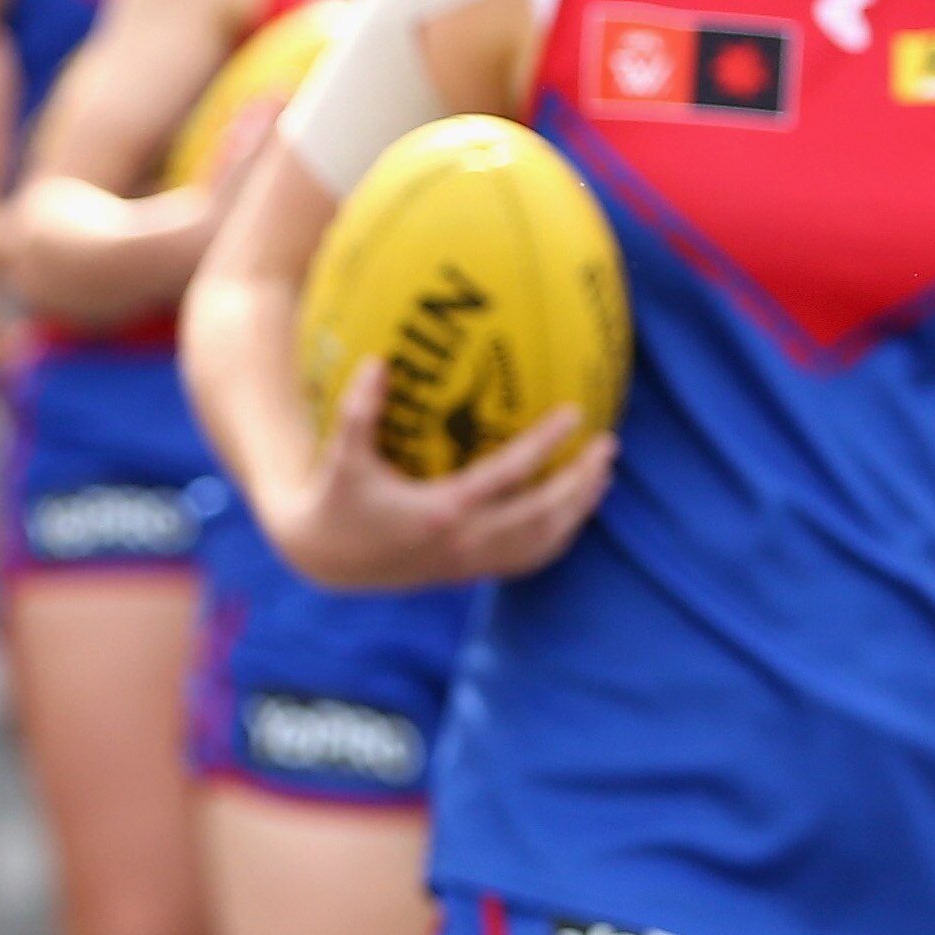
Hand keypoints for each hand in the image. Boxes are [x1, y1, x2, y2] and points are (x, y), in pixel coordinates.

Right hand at [264, 370, 615, 590]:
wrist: (326, 562)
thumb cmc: (335, 501)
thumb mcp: (342, 456)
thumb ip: (359, 410)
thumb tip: (378, 361)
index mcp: (440, 511)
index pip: (507, 475)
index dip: (545, 444)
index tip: (575, 414)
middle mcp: (464, 542)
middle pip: (542, 514)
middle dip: (581, 482)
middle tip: (608, 446)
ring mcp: (470, 563)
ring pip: (542, 541)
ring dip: (578, 509)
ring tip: (602, 474)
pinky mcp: (468, 573)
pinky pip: (527, 559)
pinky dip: (557, 536)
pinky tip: (572, 512)